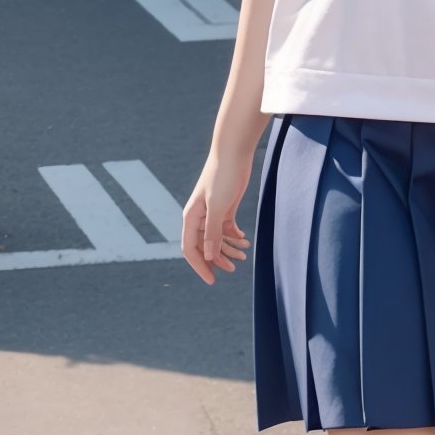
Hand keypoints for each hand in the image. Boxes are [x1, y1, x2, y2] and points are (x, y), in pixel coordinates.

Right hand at [182, 146, 253, 286]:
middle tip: (233, 270)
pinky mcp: (225, 207)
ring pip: (217, 238)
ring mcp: (212, 212)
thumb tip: (208, 256)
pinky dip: (234, 237)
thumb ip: (213, 232)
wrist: (233, 153)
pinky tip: (244, 241)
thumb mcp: (218, 207)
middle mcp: (199, 217)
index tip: (212, 280)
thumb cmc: (222, 177)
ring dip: (228, 249)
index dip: (200, 266)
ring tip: (243, 257)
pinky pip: (226, 228)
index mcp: (191, 217)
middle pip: (205, 246)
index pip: (190, 249)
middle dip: (217, 259)